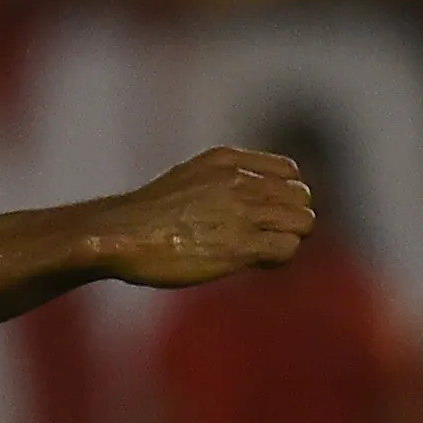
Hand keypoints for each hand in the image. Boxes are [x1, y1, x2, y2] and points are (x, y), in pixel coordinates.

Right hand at [95, 148, 315, 287]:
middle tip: (267, 236)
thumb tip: (247, 201)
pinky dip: (280, 257)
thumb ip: (223, 181)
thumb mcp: (189, 177)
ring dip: (289, 238)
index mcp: (228, 160)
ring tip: (262, 251)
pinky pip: (287, 248)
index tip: (266, 213)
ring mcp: (242, 212)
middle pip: (300, 197)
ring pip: (302, 222)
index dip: (285, 195)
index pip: (289, 172)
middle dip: (291, 218)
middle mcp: (240, 181)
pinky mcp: (240, 245)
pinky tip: (257, 262)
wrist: (120, 234)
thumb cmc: (147, 215)